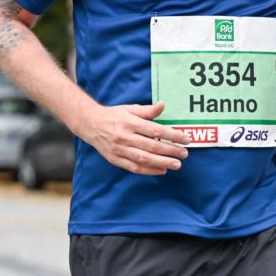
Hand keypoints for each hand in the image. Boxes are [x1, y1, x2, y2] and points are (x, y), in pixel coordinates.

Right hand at [76, 101, 190, 174]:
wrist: (89, 124)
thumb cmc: (113, 115)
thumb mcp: (129, 108)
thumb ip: (147, 110)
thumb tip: (163, 105)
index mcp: (130, 123)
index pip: (156, 131)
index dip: (173, 136)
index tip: (185, 139)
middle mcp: (124, 137)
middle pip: (152, 146)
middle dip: (170, 151)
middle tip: (184, 154)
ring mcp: (119, 149)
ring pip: (144, 158)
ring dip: (162, 163)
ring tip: (176, 165)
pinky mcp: (115, 159)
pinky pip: (134, 167)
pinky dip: (148, 170)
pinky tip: (161, 170)